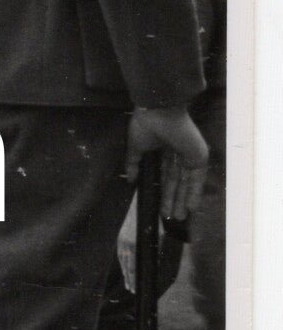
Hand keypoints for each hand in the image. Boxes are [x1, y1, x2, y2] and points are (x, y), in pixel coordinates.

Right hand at [126, 105, 210, 219]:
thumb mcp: (135, 147)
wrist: (157, 111)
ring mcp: (191, 156)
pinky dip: (194, 193)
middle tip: (170, 217)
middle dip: (173, 200)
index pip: (166, 176)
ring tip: (178, 217)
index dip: (163, 192)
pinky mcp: (198, 157)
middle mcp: (179, 155)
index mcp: (165, 151)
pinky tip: (191, 207)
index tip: (159, 207)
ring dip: (183, 200)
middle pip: (177, 183)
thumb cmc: (145, 125)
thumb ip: (134, 164)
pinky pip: (196, 179)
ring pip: (186, 183)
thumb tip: (131, 180)